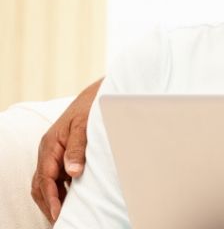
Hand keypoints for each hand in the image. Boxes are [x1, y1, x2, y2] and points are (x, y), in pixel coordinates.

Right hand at [30, 79, 101, 222]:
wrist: (94, 96)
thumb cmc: (89, 109)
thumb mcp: (83, 127)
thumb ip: (77, 148)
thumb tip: (72, 172)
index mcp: (50, 145)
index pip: (45, 179)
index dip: (51, 198)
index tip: (58, 214)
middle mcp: (48, 151)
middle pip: (40, 185)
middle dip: (48, 204)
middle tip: (59, 220)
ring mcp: (54, 153)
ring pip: (46, 182)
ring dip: (53, 198)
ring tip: (63, 215)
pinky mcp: (62, 154)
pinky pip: (56, 177)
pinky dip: (60, 190)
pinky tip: (72, 199)